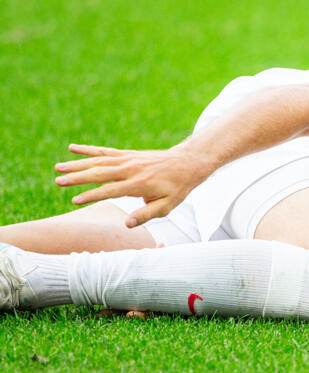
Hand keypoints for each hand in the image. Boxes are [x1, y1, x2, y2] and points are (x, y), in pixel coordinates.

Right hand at [55, 144, 216, 227]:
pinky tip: (73, 148)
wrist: (187, 163)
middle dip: (77, 177)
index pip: (110, 190)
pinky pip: (105, 151)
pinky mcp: (128, 154)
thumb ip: (146, 214)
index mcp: (139, 184)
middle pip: (99, 173)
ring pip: (98, 160)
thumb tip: (127, 224)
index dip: (92, 195)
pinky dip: (89, 150)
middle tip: (57, 181)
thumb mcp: (167, 206)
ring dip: (77, 164)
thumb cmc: (177, 188)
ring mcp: (128, 159)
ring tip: (58, 167)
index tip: (75, 200)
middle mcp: (131, 169)